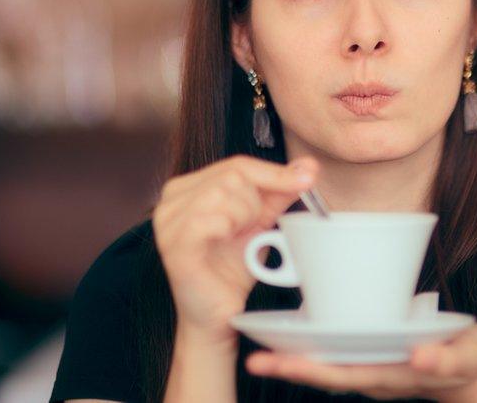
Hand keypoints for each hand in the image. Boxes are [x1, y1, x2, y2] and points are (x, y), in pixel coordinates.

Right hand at [153, 154, 318, 346]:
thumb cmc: (233, 267)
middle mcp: (171, 199)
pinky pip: (208, 219)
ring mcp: (167, 222)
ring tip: (236, 237)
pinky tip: (224, 242)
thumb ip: (280, 191)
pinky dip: (227, 228)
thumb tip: (308, 165)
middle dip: (255, 203)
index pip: (238, 164)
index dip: (276, 172)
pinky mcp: (172, 245)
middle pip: (232, 175)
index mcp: (188, 187)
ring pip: (222, 193)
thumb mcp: (261, 221)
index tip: (309, 178)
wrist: (219, 312)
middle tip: (249, 228)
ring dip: (243, 217)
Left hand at [244, 323, 476, 401]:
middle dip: (291, 367)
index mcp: (394, 375)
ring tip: (262, 347)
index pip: (346, 376)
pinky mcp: (373, 357)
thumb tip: (419, 357)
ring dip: (296, 358)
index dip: (313, 370)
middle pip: (327, 374)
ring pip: (329, 366)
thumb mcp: (470, 356)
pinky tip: (293, 335)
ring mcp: (373, 369)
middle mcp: (376, 376)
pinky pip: (338, 355)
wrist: (474, 374)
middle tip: (256, 359)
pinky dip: (313, 347)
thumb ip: (448, 359)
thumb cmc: (471, 359)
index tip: (284, 363)